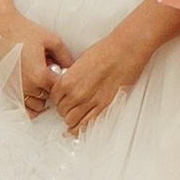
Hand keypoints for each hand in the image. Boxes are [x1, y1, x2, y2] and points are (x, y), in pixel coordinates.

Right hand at [0, 0, 73, 116]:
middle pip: (49, 100)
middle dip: (52, 89)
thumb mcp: (52, 40)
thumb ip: (65, 57)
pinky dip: (29, 102)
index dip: (63, 82)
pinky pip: (22, 106)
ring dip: (41, 97)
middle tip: (49, 73)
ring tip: (40, 81)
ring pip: (36, 107)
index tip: (60, 72)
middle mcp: (27, 87)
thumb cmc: (22, 31)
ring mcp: (15, 89)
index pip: (60, 90)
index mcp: (40, 76)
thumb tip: (72, 68)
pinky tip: (31, 89)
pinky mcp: (6, 89)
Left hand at [50, 0, 179, 135]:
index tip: (61, 100)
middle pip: (61, 111)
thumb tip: (68, 85)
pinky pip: (86, 124)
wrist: (125, 50)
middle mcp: (76, 93)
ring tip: (74, 116)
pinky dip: (80, 128)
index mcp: (67, 80)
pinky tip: (78, 128)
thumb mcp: (80, 61)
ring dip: (71, 120)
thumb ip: (71, 76)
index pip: (53, 98)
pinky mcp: (103, 106)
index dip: (57, 100)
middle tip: (68, 107)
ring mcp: (89, 101)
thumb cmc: (106, 51)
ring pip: (71, 120)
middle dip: (64, 110)